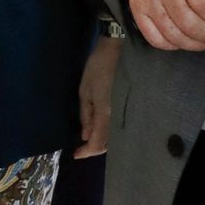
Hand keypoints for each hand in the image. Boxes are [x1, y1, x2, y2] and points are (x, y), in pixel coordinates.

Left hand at [74, 35, 119, 158]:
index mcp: (106, 113)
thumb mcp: (85, 90)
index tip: (75, 154)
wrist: (118, 50)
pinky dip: (110, 133)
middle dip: (93, 149)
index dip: (86, 151)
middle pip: (108, 143)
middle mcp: (118, 117)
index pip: (97, 142)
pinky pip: (119, 127)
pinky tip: (101, 130)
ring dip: (102, 142)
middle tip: (81, 148)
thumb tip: (85, 135)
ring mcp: (126, 112)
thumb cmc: (98, 67)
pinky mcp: (129, 106)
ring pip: (115, 137)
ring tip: (89, 140)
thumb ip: (86, 114)